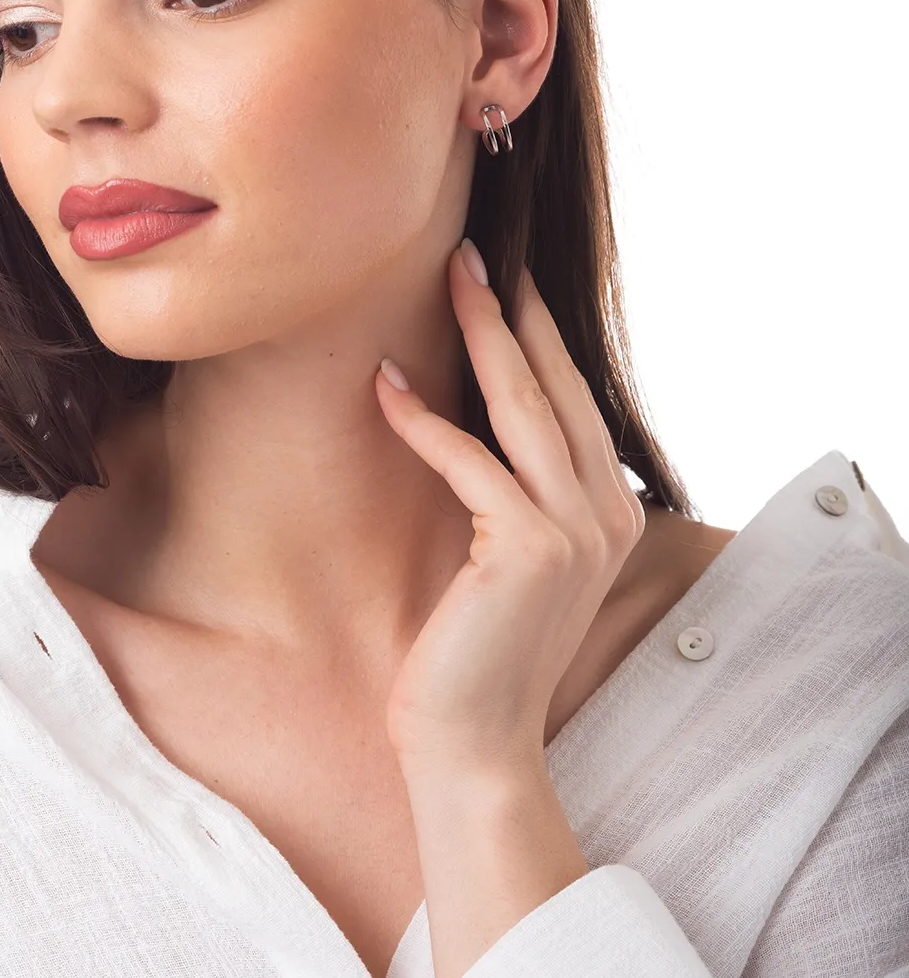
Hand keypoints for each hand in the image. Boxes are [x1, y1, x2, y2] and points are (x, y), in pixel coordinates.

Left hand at [375, 237, 645, 775]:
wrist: (474, 741)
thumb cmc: (479, 651)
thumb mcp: (512, 559)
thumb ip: (518, 494)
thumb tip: (479, 425)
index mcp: (607, 511)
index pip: (571, 402)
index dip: (540, 337)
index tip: (507, 281)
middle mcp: (605, 512)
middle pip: (554, 387)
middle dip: (514, 312)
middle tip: (475, 251)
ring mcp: (575, 529)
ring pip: (522, 407)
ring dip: (481, 334)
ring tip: (449, 275)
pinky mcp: (528, 548)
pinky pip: (468, 461)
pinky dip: (424, 420)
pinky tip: (385, 384)